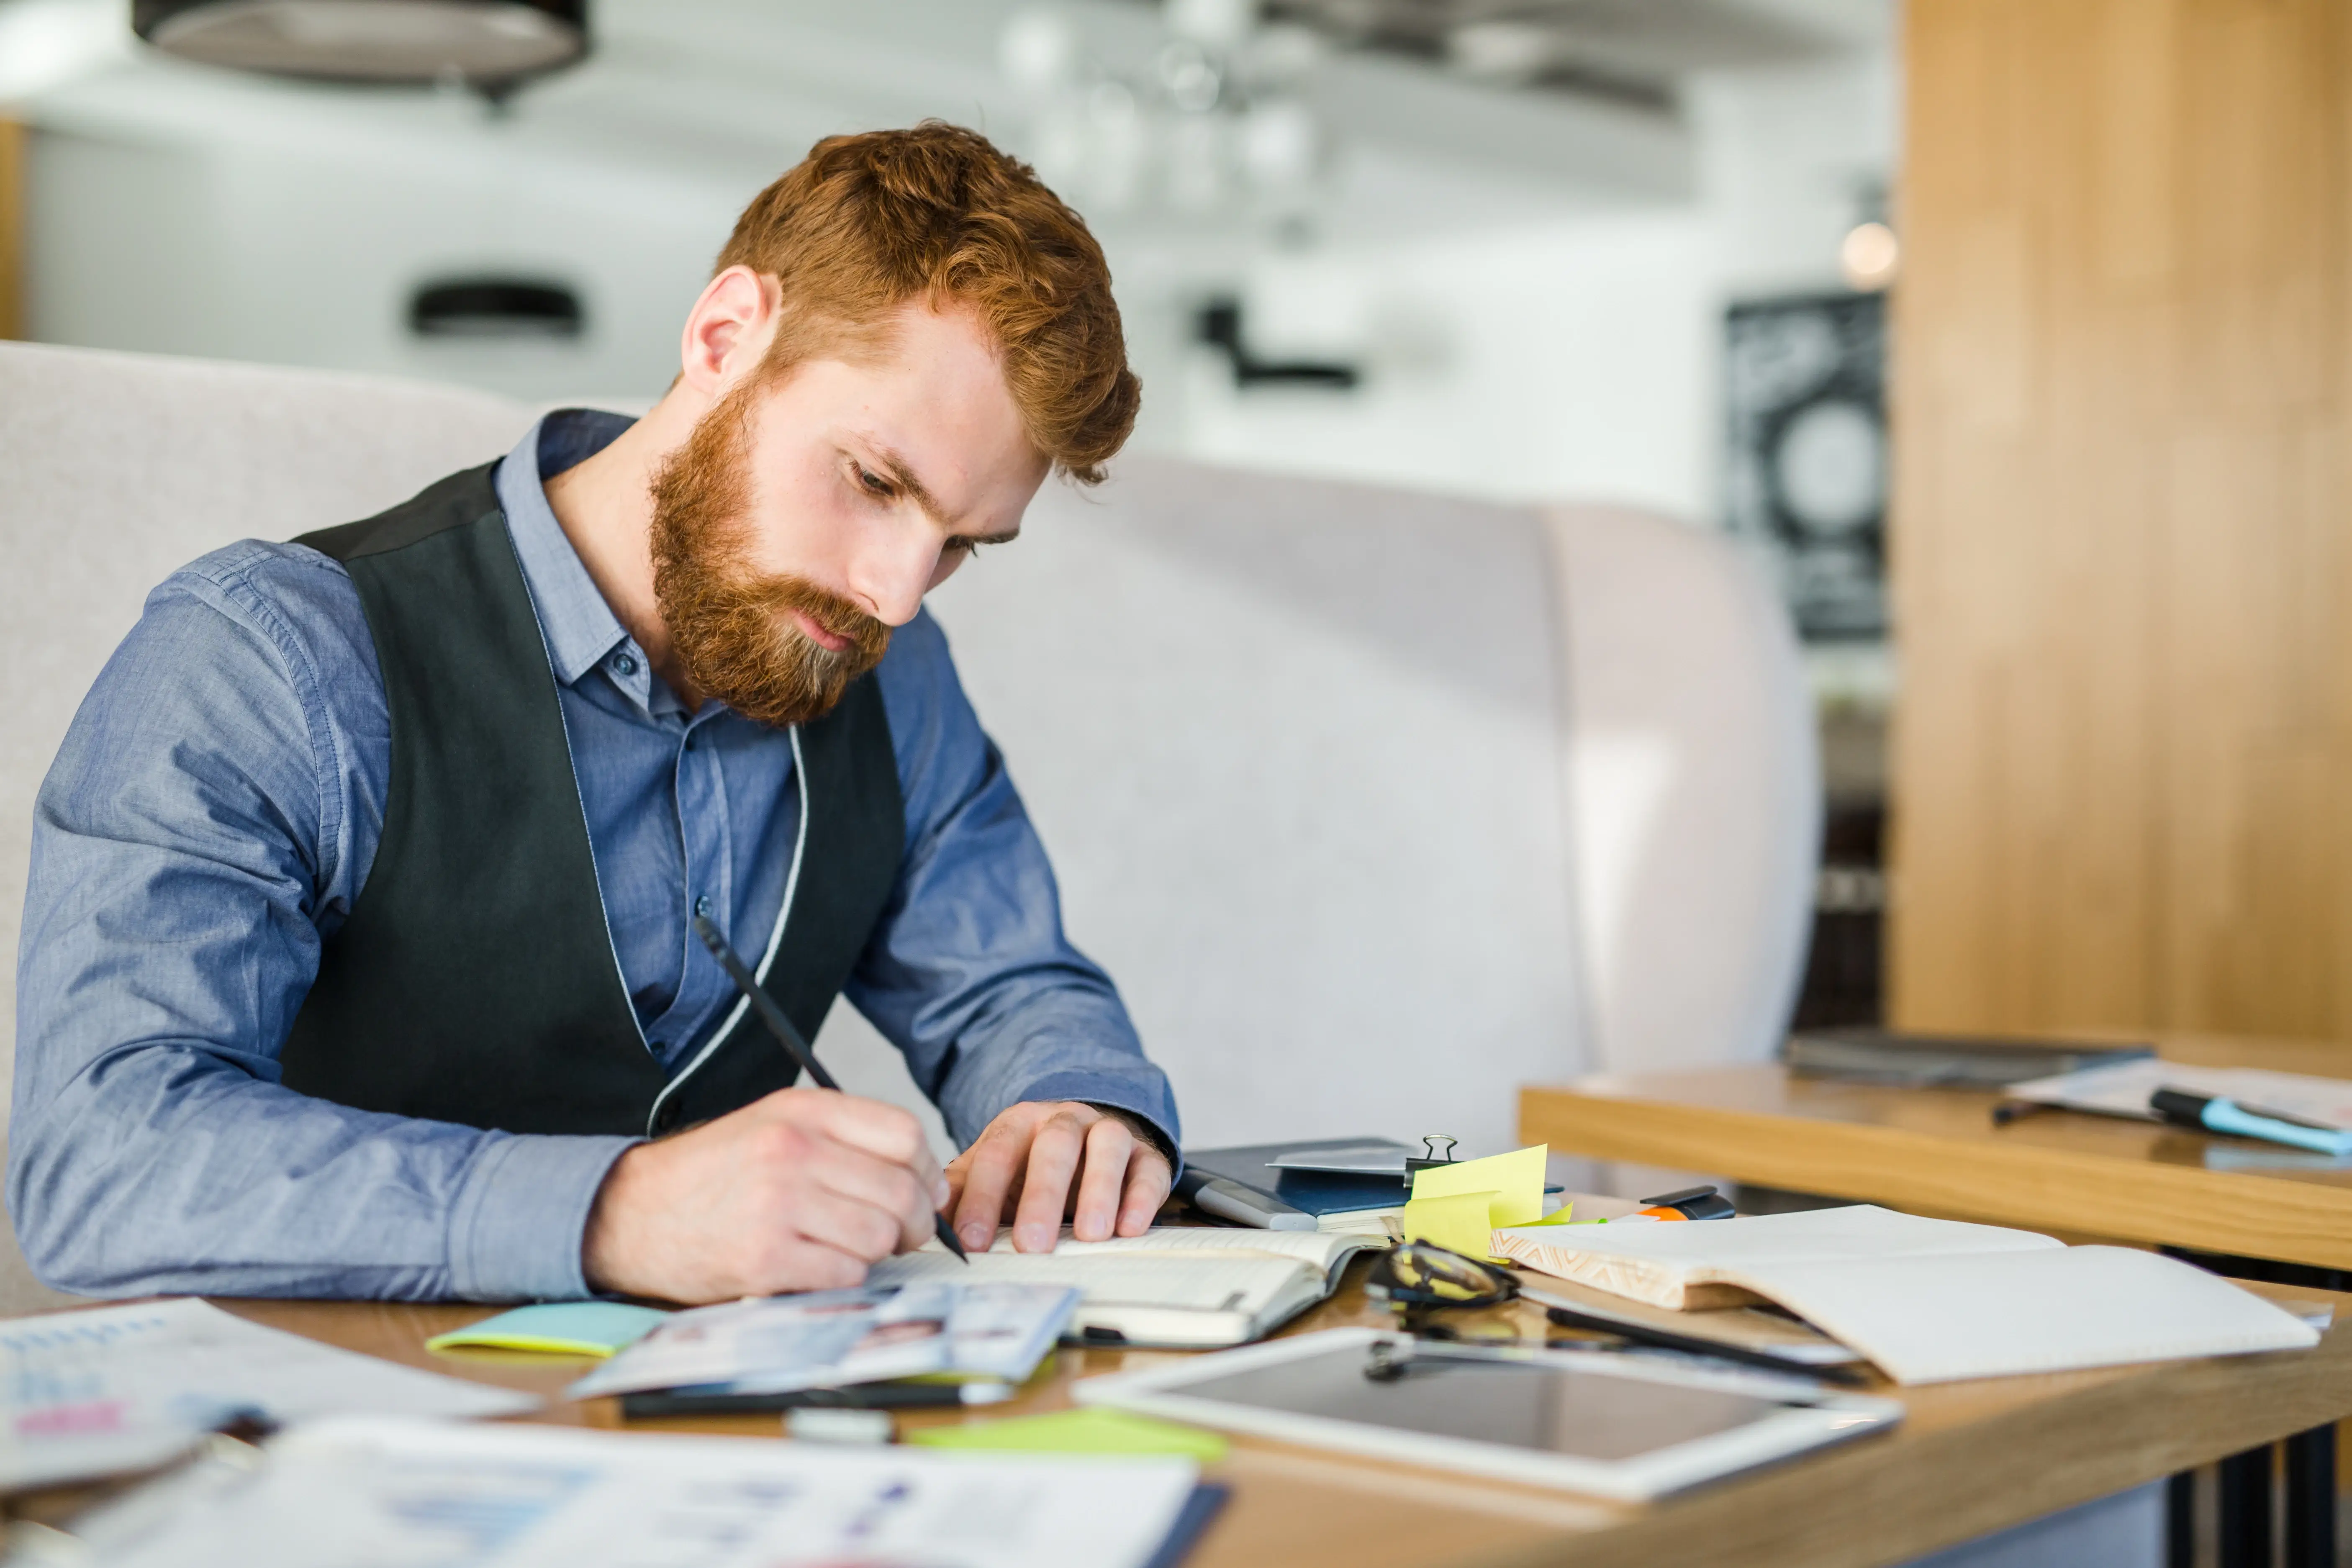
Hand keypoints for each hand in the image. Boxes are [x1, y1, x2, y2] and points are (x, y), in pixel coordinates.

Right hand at [582, 1087, 945, 1303]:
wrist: (629, 1212)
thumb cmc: (711, 1175)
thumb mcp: (773, 1126)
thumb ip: (845, 1140)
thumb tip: (924, 1180)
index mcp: (801, 1112)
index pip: (904, 1134)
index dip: (926, 1170)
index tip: (921, 1192)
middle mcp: (792, 1151)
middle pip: (901, 1190)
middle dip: (911, 1223)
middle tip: (895, 1235)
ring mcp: (778, 1205)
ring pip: (878, 1235)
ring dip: (872, 1253)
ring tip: (841, 1248)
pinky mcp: (764, 1259)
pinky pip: (845, 1275)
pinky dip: (840, 1278)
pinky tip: (813, 1268)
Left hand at [944, 1101, 1172, 1253]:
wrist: (1086, 1139)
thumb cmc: (1030, 1167)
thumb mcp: (991, 1175)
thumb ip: (960, 1195)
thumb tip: (923, 1226)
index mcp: (1019, 1123)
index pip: (998, 1151)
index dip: (984, 1195)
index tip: (973, 1241)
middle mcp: (1066, 1120)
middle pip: (1055, 1145)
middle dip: (1042, 1195)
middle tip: (1033, 1245)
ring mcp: (1109, 1133)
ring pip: (1108, 1145)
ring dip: (1100, 1189)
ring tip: (1091, 1235)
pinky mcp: (1146, 1155)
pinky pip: (1149, 1168)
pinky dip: (1142, 1197)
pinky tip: (1130, 1228)